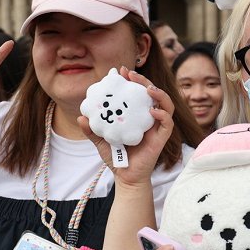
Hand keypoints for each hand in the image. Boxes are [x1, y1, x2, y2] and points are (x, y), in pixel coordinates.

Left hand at [79, 68, 173, 188]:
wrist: (125, 177)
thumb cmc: (116, 158)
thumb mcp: (101, 140)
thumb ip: (92, 129)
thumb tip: (81, 117)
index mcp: (136, 115)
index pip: (137, 93)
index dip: (132, 80)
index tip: (120, 71)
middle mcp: (148, 118)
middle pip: (152, 94)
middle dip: (143, 81)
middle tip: (130, 75)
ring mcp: (156, 127)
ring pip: (165, 105)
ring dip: (159, 94)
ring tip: (148, 88)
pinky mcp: (161, 138)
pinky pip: (167, 123)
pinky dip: (163, 115)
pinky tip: (153, 111)